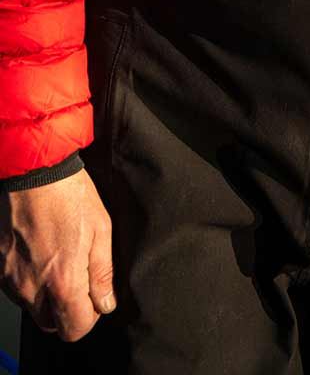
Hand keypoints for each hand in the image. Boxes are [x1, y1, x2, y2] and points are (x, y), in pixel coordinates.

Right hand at [0, 168, 115, 341]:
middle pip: (51, 324)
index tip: (95, 298)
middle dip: (67, 310)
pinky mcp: (0, 269)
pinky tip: (41, 254)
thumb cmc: (69, 194)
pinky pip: (17, 290)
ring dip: (47, 296)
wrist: (34, 171)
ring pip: (32, 308)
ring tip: (59, 260)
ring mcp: (12, 279)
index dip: (89, 318)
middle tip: (78, 279)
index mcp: (63, 281)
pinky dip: (30, 282)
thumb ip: (102, 272)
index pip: (75, 329)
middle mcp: (32, 287)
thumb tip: (106, 303)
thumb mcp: (100, 229)